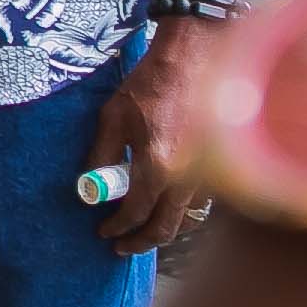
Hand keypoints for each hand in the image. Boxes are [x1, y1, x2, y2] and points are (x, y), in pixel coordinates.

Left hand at [85, 24, 217, 253]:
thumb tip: (89, 186)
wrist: (195, 60)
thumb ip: (101, 156)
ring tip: (139, 230)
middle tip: (119, 246)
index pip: (135, 213)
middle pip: (165, 228)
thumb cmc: (149, 84)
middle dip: (140, 242)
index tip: (102, 232)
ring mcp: (207, 174)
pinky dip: (179, 212)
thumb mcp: (112, 117)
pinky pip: (198, 202)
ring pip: (185, 219)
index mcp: (158, 166)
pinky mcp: (217, 166)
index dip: (117, 228)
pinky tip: (162, 208)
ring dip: (162, 229)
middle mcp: (187, 178)